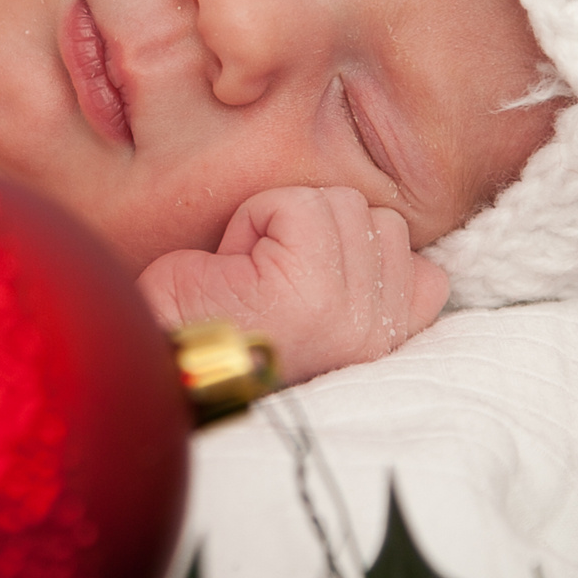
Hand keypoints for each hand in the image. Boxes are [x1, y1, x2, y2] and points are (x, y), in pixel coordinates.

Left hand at [136, 186, 450, 383]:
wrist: (157, 375)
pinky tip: (232, 268)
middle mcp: (380, 335)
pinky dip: (258, 218)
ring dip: (286, 225)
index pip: (420, 264)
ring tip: (250, 278)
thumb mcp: (327, 315)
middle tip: (263, 285)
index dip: (344, 258)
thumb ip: (374, 282)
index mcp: (392, 344)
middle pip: (375, 218)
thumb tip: (409, 253)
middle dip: (313, 234)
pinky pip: (297, 204)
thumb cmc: (220, 345)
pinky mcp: (305, 291)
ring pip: (339, 203)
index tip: (295, 299)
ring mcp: (347, 314)